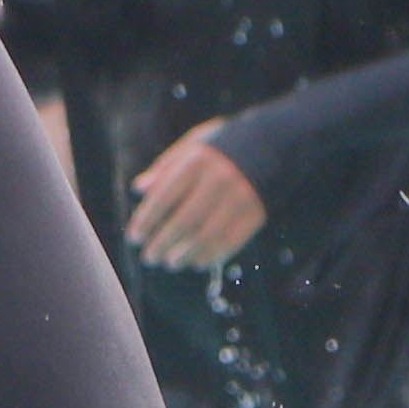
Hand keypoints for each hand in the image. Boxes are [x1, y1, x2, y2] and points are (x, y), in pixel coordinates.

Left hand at [127, 130, 267, 270]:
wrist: (274, 144)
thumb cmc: (221, 147)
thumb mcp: (192, 146)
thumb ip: (165, 168)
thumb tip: (138, 188)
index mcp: (197, 162)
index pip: (163, 197)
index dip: (146, 220)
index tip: (134, 237)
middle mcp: (218, 181)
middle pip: (183, 222)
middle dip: (162, 243)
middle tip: (149, 257)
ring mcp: (239, 199)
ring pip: (206, 237)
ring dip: (184, 255)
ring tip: (170, 263)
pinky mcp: (255, 214)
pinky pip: (230, 242)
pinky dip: (211, 255)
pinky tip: (196, 262)